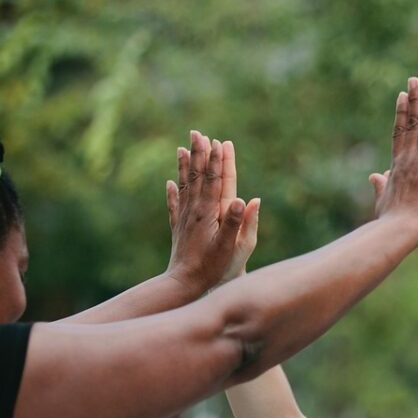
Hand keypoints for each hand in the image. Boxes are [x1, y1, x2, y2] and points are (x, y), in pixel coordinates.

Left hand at [165, 131, 257, 290]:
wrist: (184, 284)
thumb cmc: (212, 268)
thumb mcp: (232, 247)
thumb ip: (238, 222)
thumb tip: (247, 199)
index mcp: (210, 213)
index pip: (217, 181)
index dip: (220, 161)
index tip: (220, 142)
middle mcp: (195, 212)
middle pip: (199, 178)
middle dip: (200, 155)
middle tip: (197, 133)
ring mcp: (185, 220)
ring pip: (185, 187)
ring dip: (185, 167)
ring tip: (181, 149)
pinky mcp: (179, 230)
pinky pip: (174, 206)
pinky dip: (172, 193)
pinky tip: (169, 184)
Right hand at [373, 77, 417, 239]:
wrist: (399, 231)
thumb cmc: (390, 222)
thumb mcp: (382, 200)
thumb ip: (380, 186)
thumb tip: (374, 176)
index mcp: (397, 165)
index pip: (399, 132)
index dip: (401, 113)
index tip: (403, 95)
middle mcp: (408, 159)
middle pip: (413, 124)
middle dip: (417, 100)